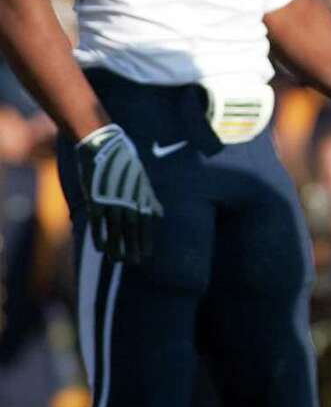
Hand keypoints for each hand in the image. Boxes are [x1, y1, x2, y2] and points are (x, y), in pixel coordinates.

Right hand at [75, 124, 162, 263]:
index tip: (146, 254)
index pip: (146, 221)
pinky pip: (98, 221)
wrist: (103, 143)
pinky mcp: (96, 197)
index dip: (146, 238)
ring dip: (117, 245)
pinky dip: (99, 235)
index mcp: (141, 193)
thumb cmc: (123, 160)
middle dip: (134, 246)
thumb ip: (149, 197)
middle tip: (134, 263)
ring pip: (116, 228)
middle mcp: (129, 198)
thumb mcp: (141, 178)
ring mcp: (112, 198)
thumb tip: (159, 213)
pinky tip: (100, 248)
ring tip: (118, 260)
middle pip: (133, 227)